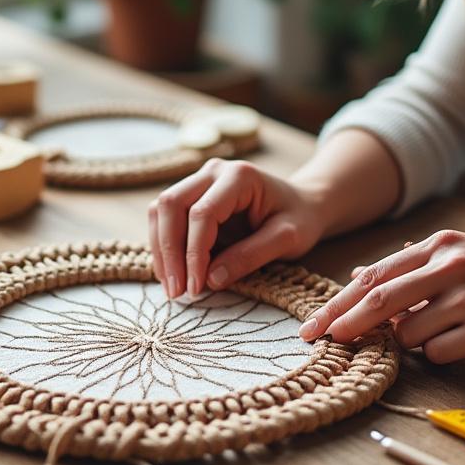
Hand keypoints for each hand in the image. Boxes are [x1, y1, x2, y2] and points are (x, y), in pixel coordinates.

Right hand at [148, 158, 327, 298]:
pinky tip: (172, 273)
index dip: (193, 253)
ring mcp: (198, 181)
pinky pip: (164, 218)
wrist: (303, 205)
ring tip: (173, 287)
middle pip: (171, 205)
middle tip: (177, 292)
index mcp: (239, 176)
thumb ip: (251, 256)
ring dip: (161, 251)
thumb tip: (210, 280)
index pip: (202, 213)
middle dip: (169, 252)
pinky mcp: (191, 197)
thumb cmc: (300, 219)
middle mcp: (213, 172)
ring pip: (160, 210)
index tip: (196, 288)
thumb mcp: (287, 239)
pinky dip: (164, 247)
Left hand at [299, 230, 464, 361]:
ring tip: (446, 332)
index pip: (374, 276)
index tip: (312, 324)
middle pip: (378, 301)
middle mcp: (451, 267)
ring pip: (408, 334)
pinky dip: (440, 354)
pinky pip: (437, 354)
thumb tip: (359, 279)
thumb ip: (416, 268)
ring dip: (411, 343)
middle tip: (319, 342)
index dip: (338, 303)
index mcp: (442, 246)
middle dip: (344, 324)